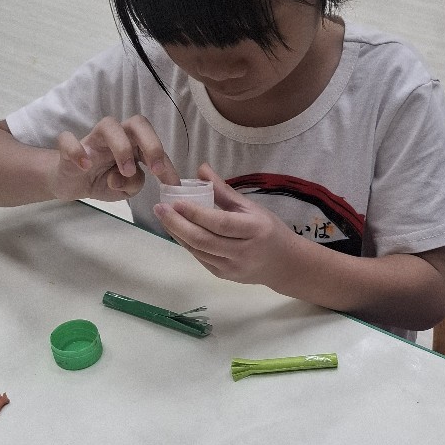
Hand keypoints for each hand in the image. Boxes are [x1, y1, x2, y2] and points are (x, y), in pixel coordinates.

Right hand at [52, 115, 179, 202]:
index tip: (172, 183)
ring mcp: (92, 140)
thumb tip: (134, 176)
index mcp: (133, 144)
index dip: (166, 162)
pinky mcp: (68, 148)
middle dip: (151, 144)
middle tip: (155, 170)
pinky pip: (69, 139)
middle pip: (138, 123)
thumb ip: (135, 184)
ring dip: (122, 147)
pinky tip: (85, 166)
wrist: (71, 184)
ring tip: (125, 172)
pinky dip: (77, 150)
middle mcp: (116, 136)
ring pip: (108, 125)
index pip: (154, 144)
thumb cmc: (103, 180)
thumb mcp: (125, 189)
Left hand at [153, 164, 297, 286]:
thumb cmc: (269, 230)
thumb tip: (201, 168)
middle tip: (160, 208)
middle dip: (177, 224)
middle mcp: (243, 252)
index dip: (196, 213)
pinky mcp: (223, 276)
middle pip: (203, 240)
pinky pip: (200, 258)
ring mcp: (232, 268)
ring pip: (198, 251)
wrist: (284, 264)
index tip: (176, 201)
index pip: (220, 223)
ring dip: (178, 233)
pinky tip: (177, 230)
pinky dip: (186, 243)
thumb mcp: (251, 207)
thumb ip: (224, 191)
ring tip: (164, 217)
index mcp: (254, 230)